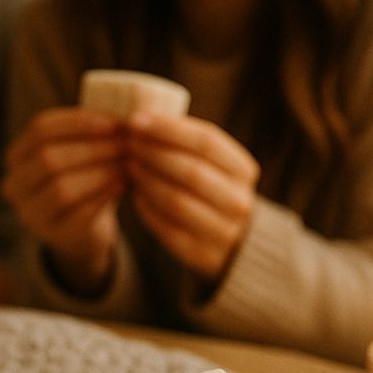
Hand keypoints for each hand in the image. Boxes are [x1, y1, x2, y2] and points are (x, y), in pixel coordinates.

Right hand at [2, 107, 125, 290]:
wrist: (85, 230)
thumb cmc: (85, 179)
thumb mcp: (80, 151)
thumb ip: (91, 132)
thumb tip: (126, 113)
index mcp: (18, 156)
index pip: (40, 128)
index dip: (78, 122)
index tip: (113, 122)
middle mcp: (15, 185)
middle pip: (49, 158)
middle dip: (93, 148)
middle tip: (127, 143)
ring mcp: (31, 214)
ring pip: (62, 187)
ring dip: (100, 172)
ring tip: (128, 163)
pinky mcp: (54, 235)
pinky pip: (79, 213)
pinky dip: (105, 195)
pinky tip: (125, 185)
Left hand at [125, 112, 258, 278]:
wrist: (234, 244)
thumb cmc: (212, 189)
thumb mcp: (212, 164)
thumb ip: (185, 142)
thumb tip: (142, 116)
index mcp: (244, 170)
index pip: (207, 141)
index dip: (168, 128)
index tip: (135, 118)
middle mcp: (239, 202)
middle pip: (191, 170)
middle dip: (153, 152)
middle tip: (128, 141)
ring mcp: (224, 232)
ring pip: (177, 201)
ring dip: (147, 179)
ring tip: (128, 164)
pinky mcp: (202, 255)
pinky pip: (168, 228)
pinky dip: (146, 208)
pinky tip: (134, 193)